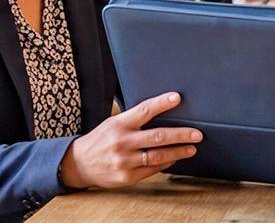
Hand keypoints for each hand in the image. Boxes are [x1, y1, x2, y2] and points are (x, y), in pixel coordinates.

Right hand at [59, 92, 201, 188]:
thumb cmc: (100, 140)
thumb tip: (162, 112)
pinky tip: (174, 158)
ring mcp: (124, 161)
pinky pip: (152, 169)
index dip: (162, 103)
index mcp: (119, 124)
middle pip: (157, 136)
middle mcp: (122, 142)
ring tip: (191, 148)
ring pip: (158, 156)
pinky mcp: (126, 176)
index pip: (144, 110)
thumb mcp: (113, 123)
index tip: (177, 98)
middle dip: (181, 135)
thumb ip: (134, 119)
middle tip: (197, 133)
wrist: (78, 163)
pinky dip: (165, 163)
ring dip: (178, 151)